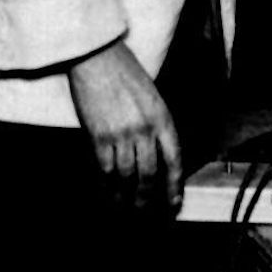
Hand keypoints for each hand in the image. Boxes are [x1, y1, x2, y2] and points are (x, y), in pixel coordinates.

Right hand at [66, 39, 182, 212]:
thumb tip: (155, 153)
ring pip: (126, 176)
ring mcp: (121, 134)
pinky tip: (107, 193)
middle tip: (145, 213)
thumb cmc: (126, 73)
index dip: (174, 184)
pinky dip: (106, 185)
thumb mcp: (152, 96)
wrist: (97, 58)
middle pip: (149, 173)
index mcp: (163, 117)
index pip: (174, 158)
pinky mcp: (98, 136)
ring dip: (125, 196)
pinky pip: (105, 169)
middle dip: (148, 197)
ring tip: (125, 209)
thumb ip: (155, 123)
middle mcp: (145, 129)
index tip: (174, 202)